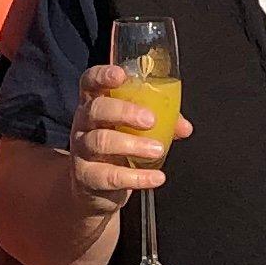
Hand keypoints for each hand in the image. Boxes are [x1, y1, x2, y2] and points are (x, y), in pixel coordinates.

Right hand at [62, 61, 180, 209]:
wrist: (95, 188)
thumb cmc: (116, 149)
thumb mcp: (134, 130)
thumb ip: (160, 122)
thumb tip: (184, 127)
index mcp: (95, 104)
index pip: (90, 81)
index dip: (102, 76)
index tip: (121, 75)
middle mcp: (83, 124)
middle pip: (96, 109)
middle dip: (124, 111)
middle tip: (150, 120)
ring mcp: (81, 150)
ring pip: (101, 141)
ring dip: (133, 145)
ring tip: (157, 149)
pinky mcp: (86, 177)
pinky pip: (110, 176)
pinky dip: (137, 177)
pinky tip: (156, 177)